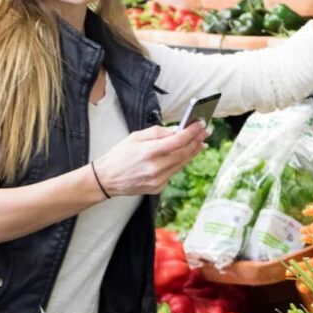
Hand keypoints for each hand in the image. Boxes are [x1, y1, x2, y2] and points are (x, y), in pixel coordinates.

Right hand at [93, 123, 208, 196]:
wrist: (106, 179)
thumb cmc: (119, 155)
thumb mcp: (135, 137)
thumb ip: (157, 133)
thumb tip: (176, 130)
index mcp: (148, 152)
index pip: (177, 141)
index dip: (192, 132)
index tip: (201, 124)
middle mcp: (155, 168)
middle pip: (184, 153)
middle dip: (197, 140)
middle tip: (206, 131)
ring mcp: (157, 180)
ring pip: (182, 164)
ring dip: (193, 152)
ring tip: (201, 142)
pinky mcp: (158, 188)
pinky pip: (173, 172)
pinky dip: (181, 162)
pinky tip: (186, 155)